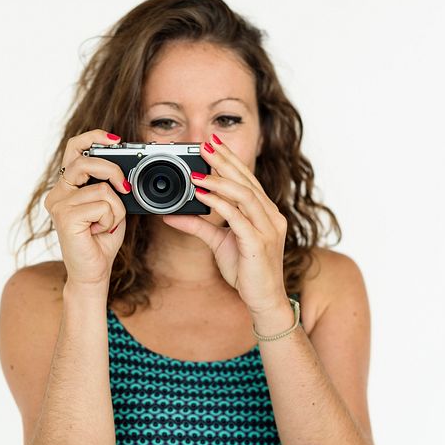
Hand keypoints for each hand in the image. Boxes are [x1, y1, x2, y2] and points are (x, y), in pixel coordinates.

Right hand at [42, 128, 131, 288]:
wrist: (93, 272)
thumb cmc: (101, 240)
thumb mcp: (111, 205)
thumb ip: (111, 185)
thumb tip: (125, 168)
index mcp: (66, 187)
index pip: (74, 148)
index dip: (93, 137)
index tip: (115, 140)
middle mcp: (57, 193)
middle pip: (85, 160)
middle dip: (112, 170)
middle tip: (124, 188)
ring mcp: (58, 204)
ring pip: (101, 188)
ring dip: (115, 208)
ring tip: (106, 223)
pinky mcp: (65, 217)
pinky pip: (101, 205)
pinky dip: (110, 218)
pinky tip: (99, 231)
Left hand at [161, 133, 289, 313]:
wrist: (264, 300)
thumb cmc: (247, 272)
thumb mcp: (219, 244)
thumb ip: (198, 227)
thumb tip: (173, 215)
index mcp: (265, 212)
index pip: (247, 179)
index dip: (230, 159)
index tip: (212, 144)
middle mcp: (271, 216)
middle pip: (247, 180)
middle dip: (224, 160)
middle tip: (204, 145)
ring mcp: (268, 228)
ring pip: (244, 194)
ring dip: (219, 180)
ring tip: (198, 172)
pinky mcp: (258, 243)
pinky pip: (237, 217)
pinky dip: (218, 203)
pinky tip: (201, 196)